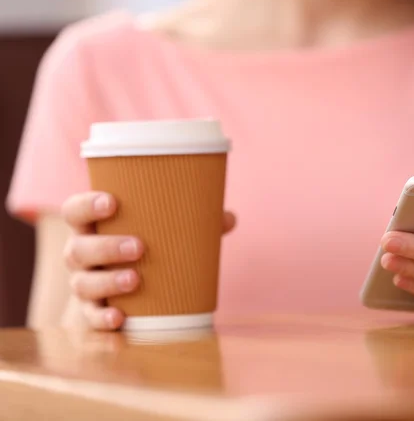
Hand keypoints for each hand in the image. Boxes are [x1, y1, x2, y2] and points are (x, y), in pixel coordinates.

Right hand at [61, 192, 235, 329]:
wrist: (128, 287)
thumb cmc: (146, 247)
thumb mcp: (165, 232)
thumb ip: (194, 223)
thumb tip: (228, 218)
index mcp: (92, 227)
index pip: (75, 210)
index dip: (88, 205)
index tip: (113, 202)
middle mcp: (81, 254)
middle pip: (79, 249)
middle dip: (106, 247)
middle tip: (139, 247)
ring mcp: (83, 284)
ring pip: (83, 284)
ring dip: (108, 282)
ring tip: (135, 280)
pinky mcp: (91, 312)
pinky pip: (90, 319)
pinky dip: (103, 320)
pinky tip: (120, 320)